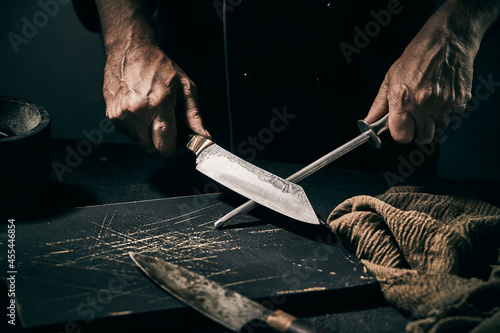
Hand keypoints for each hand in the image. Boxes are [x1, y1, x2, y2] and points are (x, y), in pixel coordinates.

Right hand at [103, 43, 210, 155]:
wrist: (130, 49)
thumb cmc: (158, 65)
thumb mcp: (184, 87)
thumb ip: (194, 115)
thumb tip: (203, 137)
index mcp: (157, 105)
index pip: (164, 145)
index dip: (172, 149)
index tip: (175, 145)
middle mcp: (136, 112)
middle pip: (150, 148)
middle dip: (160, 142)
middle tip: (164, 125)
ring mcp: (120, 113)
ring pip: (137, 141)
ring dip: (146, 134)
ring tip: (151, 112)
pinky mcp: (111, 113)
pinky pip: (126, 132)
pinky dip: (134, 127)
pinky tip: (139, 110)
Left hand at [362, 0, 499, 143]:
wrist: (447, 40)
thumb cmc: (416, 58)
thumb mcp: (390, 79)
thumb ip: (379, 105)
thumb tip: (368, 123)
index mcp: (403, 99)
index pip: (401, 136)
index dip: (401, 133)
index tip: (401, 127)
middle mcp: (423, 104)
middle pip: (422, 138)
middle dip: (418, 131)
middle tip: (416, 117)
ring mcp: (444, 104)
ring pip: (439, 129)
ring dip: (433, 121)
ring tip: (429, 101)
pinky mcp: (460, 101)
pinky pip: (451, 117)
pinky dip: (446, 111)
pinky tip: (441, 95)